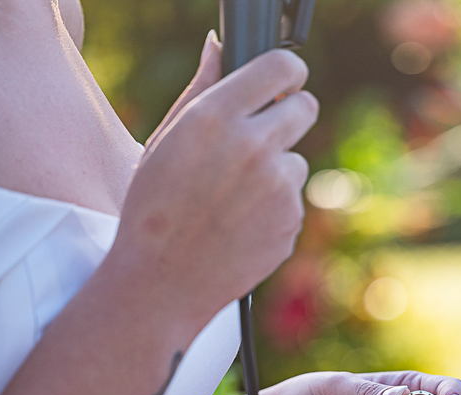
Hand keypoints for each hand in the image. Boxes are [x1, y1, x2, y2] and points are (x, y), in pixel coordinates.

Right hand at [115, 32, 319, 315]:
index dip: (288, 72)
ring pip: (296, 159)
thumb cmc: (154, 207)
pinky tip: (238, 223)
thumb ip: (200, 88)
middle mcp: (253, 146)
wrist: (162, 280)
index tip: (286, 79)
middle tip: (266, 134)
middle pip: (306, 107)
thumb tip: (219, 47)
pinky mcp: (291, 220)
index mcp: (215, 117)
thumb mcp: (165, 140)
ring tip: (230, 198)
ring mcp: (278, 187)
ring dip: (275, 170)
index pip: (282, 67)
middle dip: (291, 114)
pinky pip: (292, 200)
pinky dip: (273, 209)